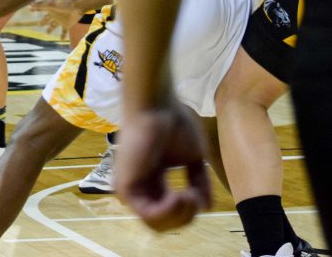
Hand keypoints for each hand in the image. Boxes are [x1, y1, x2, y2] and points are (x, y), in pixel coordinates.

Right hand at [29, 0, 81, 39]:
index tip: (29, 9)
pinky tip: (62, 40)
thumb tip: (29, 4)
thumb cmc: (64, 3)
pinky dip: (63, 36)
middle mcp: (55, 15)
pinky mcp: (67, 24)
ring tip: (47, 33)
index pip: (40, 9)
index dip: (35, 9)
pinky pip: (64, 31)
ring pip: (54, 26)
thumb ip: (40, 5)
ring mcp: (61, 20)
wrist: (77, 6)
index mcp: (50, 9)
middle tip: (38, 24)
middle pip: (47, 19)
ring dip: (50, 29)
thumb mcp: (50, 4)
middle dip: (42, 21)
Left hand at [114, 99, 211, 230]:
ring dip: (179, 216)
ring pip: (156, 224)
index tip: (198, 194)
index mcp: (154, 180)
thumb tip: (206, 208)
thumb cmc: (173, 123)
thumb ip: (199, 183)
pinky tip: (179, 197)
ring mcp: (131, 189)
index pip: (170, 211)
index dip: (189, 211)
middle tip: (194, 197)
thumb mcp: (193, 159)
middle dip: (185, 217)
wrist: (157, 106)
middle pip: (164, 223)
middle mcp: (141, 187)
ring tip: (188, 196)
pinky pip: (148, 216)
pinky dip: (167, 212)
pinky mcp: (125, 188)